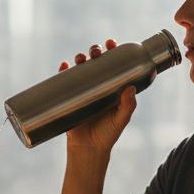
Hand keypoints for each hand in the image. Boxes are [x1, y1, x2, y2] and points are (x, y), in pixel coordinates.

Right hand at [60, 39, 136, 155]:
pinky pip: (63, 81)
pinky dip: (62, 71)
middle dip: (95, 51)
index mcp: (112, 87)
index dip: (113, 51)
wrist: (87, 150)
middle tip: (95, 51)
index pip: (113, 64)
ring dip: (79, 58)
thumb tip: (130, 88)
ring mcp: (82, 91)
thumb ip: (127, 106)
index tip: (112, 44)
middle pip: (96, 62)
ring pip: (80, 68)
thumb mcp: (121, 120)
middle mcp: (97, 86)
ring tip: (80, 58)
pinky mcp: (68, 98)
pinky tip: (63, 66)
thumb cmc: (107, 135)